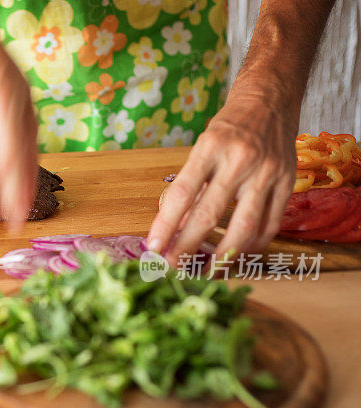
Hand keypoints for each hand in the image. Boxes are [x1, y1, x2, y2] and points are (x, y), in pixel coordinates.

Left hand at [147, 90, 298, 264]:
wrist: (270, 100)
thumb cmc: (228, 128)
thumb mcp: (202, 147)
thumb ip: (193, 185)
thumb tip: (175, 228)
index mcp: (210, 147)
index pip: (182, 194)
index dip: (165, 225)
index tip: (153, 248)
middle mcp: (239, 160)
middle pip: (209, 215)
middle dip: (187, 247)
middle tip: (172, 268)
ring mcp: (267, 172)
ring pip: (244, 227)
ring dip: (222, 257)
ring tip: (205, 273)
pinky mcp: (288, 182)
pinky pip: (270, 224)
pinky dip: (253, 245)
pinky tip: (238, 256)